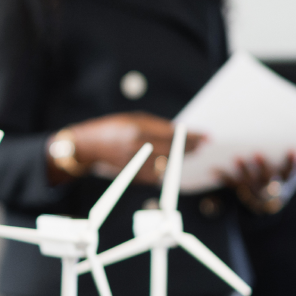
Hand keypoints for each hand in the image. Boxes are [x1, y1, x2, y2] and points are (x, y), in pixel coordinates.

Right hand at [63, 112, 205, 184]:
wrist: (89, 147)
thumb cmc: (112, 128)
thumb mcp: (133, 119)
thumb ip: (156, 126)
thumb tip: (179, 132)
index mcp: (138, 131)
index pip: (173, 135)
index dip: (192, 136)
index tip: (206, 135)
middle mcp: (138, 148)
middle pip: (174, 150)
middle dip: (191, 146)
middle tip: (204, 143)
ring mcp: (136, 164)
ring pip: (169, 163)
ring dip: (181, 157)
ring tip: (193, 151)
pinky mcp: (134, 176)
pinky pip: (158, 173)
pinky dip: (167, 167)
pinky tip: (172, 161)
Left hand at [216, 150, 295, 214]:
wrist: (269, 207)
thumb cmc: (282, 182)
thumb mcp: (292, 176)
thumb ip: (294, 164)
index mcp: (286, 183)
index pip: (291, 173)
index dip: (292, 162)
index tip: (293, 149)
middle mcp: (271, 190)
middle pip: (268, 180)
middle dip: (263, 167)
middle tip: (257, 153)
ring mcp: (256, 193)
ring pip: (250, 183)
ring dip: (244, 170)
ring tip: (237, 158)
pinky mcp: (243, 193)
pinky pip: (233, 186)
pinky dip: (223, 177)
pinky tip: (213, 169)